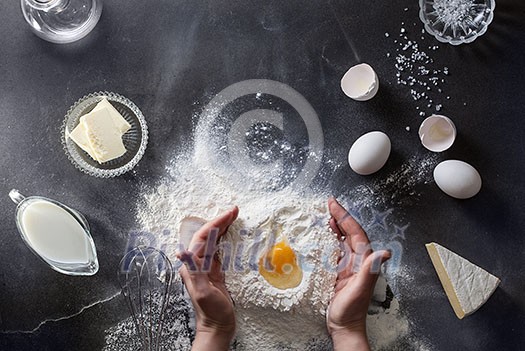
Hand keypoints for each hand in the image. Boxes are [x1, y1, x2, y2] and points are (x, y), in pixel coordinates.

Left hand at [178, 207, 238, 350]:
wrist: (217, 328)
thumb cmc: (211, 313)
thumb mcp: (203, 293)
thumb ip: (194, 271)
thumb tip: (182, 251)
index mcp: (193, 266)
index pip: (204, 237)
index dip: (217, 223)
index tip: (230, 213)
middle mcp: (197, 264)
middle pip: (208, 236)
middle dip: (220, 221)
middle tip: (235, 210)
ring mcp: (206, 267)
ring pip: (214, 241)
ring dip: (223, 228)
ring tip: (234, 217)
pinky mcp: (215, 272)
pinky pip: (219, 250)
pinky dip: (226, 240)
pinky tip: (231, 235)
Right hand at [327, 198, 390, 350]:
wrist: (344, 327)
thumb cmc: (351, 311)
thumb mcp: (359, 290)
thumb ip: (369, 271)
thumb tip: (383, 253)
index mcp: (363, 262)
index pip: (355, 233)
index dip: (345, 217)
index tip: (334, 205)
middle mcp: (357, 261)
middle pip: (350, 232)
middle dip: (340, 216)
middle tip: (329, 203)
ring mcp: (348, 266)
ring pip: (343, 239)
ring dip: (336, 225)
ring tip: (328, 214)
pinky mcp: (339, 271)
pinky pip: (335, 250)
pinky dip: (330, 239)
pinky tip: (325, 235)